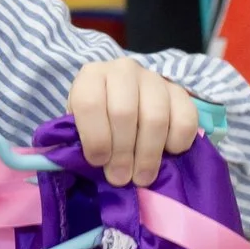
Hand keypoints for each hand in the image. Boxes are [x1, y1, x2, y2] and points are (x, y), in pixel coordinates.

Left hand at [69, 58, 202, 187]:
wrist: (125, 99)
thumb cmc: (98, 120)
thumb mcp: (79, 126)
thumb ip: (74, 142)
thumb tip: (64, 163)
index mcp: (91, 76)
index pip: (90, 103)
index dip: (94, 137)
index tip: (98, 162)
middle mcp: (123, 70)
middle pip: (124, 113)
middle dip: (122, 152)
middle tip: (121, 178)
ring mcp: (154, 78)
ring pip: (156, 118)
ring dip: (148, 154)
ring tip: (142, 177)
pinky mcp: (180, 92)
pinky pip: (185, 118)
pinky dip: (177, 142)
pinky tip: (167, 153)